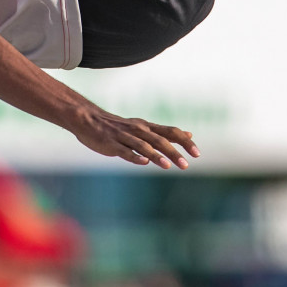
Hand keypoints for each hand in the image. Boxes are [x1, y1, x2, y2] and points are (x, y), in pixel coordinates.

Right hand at [71, 106, 199, 169]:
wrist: (89, 120)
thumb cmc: (119, 127)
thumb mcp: (144, 128)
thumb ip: (165, 133)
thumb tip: (189, 134)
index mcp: (147, 127)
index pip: (170, 132)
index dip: (184, 142)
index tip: (197, 153)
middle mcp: (139, 130)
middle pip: (160, 140)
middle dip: (174, 152)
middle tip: (186, 165)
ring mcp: (125, 137)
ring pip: (144, 146)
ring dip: (157, 156)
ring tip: (168, 166)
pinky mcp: (112, 145)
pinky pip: (125, 151)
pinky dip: (134, 156)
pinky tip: (143, 162)